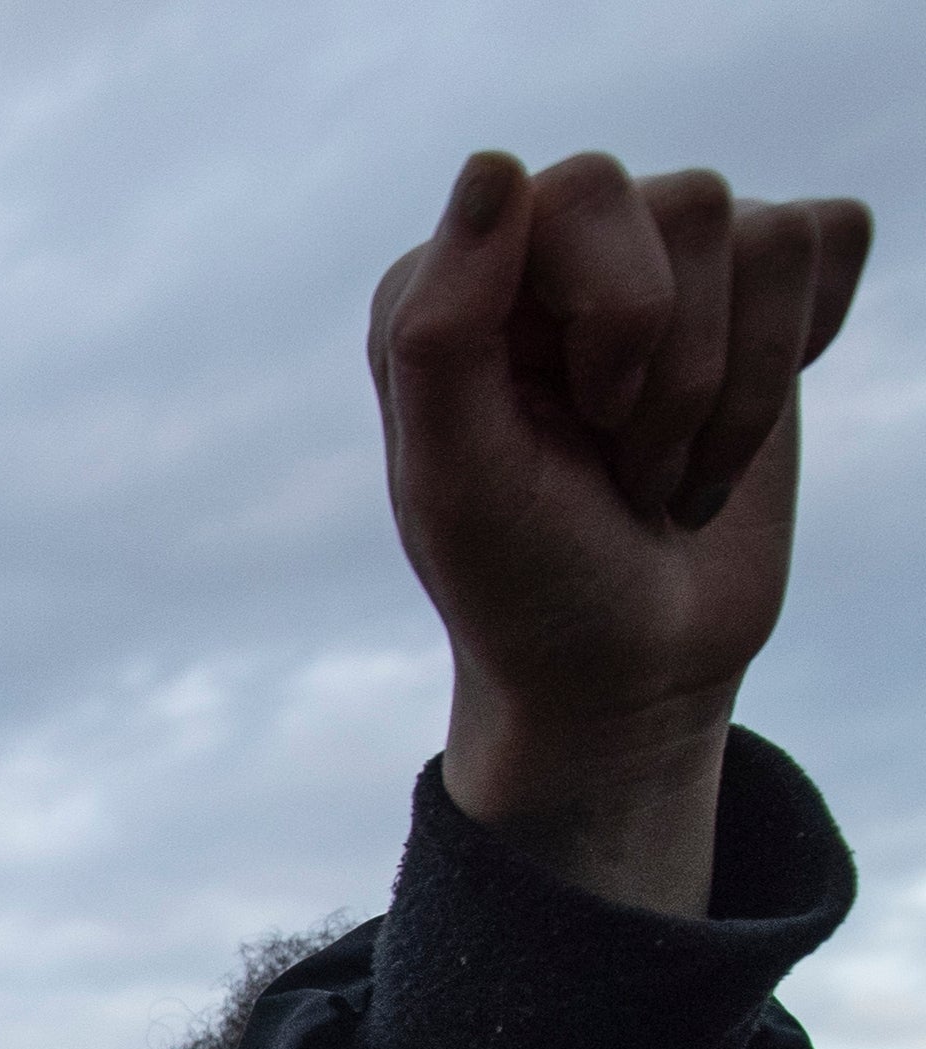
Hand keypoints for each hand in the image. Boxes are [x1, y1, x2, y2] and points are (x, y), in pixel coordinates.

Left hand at [370, 153, 870, 906]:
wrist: (624, 666)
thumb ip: (439, 330)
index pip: (576, 192)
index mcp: (458, 280)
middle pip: (687, 201)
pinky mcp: (760, 294)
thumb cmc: (522, 581)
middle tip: (621, 459)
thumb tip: (497, 164)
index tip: (577, 420)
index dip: (609, 315)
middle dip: (675, 364)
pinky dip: (792, 356)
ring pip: (768, 234)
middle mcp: (555, 250)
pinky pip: (829, 238)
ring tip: (662, 467)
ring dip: (731, 390)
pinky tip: (731, 425)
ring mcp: (664, 267)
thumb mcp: (455, 482)